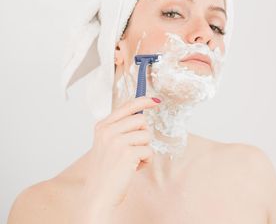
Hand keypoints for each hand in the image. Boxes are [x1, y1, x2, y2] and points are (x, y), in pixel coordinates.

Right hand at [75, 96, 159, 221]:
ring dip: (144, 149)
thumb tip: (142, 114)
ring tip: (131, 160)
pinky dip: (146, 161)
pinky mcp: (127, 153)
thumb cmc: (107, 171)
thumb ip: (120, 129)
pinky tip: (133, 168)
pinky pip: (149, 151)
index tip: (156, 100)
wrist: (99, 195)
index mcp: (102, 126)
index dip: (144, 101)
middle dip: (143, 135)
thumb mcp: (108, 144)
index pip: (126, 106)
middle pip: (141, 120)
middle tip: (133, 149)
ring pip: (147, 135)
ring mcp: (116, 141)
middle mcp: (107, 131)